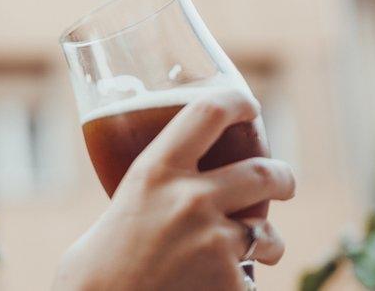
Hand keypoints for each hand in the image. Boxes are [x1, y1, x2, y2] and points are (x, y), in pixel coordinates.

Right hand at [53, 89, 295, 290]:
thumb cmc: (92, 272)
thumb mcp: (118, 211)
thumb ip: (150, 196)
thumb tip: (168, 197)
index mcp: (155, 171)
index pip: (209, 113)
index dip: (237, 103)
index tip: (248, 107)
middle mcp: (191, 199)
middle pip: (263, 172)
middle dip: (282, 178)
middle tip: (282, 182)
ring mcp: (215, 243)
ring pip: (267, 234)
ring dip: (266, 242)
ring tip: (254, 252)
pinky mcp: (230, 284)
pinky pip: (250, 280)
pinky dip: (239, 285)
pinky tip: (214, 289)